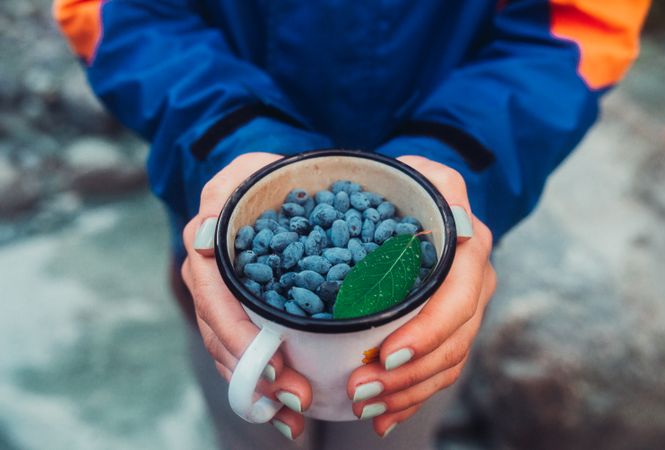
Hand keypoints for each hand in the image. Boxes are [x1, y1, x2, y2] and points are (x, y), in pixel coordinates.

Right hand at [181, 153, 312, 439]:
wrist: (260, 185)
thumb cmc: (261, 176)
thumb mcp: (249, 170)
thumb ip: (231, 188)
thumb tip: (206, 227)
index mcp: (206, 244)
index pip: (216, 298)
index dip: (240, 335)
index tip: (273, 366)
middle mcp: (206, 275)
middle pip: (221, 335)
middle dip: (254, 373)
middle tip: (295, 399)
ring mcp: (218, 296)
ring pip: (227, 351)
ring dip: (257, 388)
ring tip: (292, 415)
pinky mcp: (235, 310)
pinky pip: (238, 350)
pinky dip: (257, 381)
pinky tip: (281, 408)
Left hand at [347, 155, 495, 436]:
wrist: (424, 203)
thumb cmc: (412, 185)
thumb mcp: (418, 171)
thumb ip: (422, 175)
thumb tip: (417, 195)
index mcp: (470, 246)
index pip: (457, 298)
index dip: (427, 331)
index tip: (386, 353)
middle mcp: (476, 281)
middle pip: (453, 341)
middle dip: (409, 373)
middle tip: (362, 389)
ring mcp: (466, 309)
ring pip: (447, 364)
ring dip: (408, 392)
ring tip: (367, 406)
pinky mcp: (450, 329)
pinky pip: (438, 371)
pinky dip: (412, 397)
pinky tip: (385, 418)